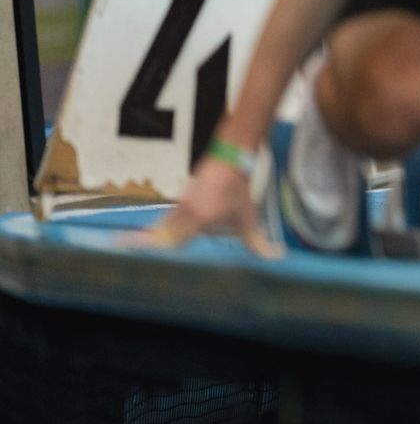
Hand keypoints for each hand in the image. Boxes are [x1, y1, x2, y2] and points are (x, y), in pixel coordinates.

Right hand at [132, 156, 279, 258]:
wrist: (230, 160)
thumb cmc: (239, 191)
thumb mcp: (248, 218)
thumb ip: (257, 242)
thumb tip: (276, 256)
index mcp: (199, 219)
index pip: (176, 242)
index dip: (164, 252)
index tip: (153, 263)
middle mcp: (185, 213)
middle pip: (165, 238)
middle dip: (156, 250)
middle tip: (143, 261)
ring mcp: (179, 206)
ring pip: (163, 228)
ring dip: (156, 240)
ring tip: (139, 251)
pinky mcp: (178, 202)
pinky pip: (165, 220)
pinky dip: (160, 230)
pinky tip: (154, 237)